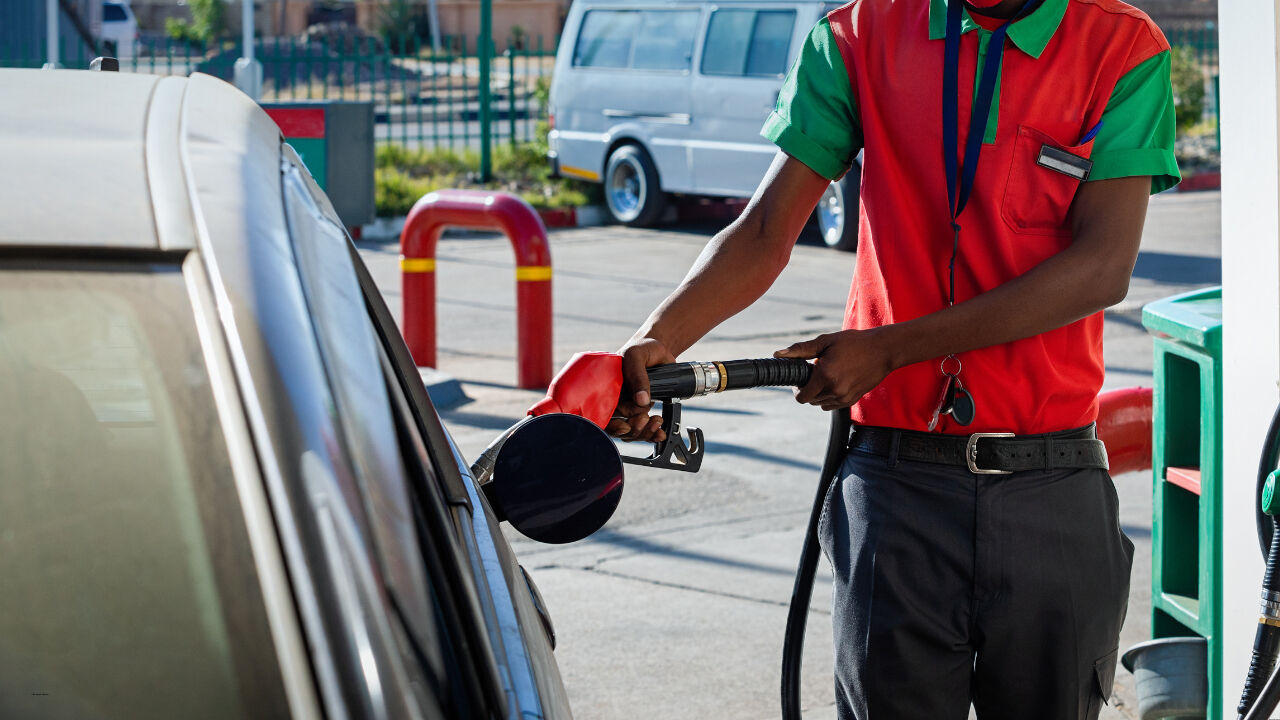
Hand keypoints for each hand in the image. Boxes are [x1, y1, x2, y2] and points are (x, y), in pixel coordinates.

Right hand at [606, 338, 675, 441]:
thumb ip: (638, 376)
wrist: (660, 350)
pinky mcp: (642, 411)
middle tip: (646, 418)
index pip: (603, 415)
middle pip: (618, 428)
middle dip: (634, 429)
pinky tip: (661, 432)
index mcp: (607, 389)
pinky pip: (645, 430)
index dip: (612, 426)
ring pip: (632, 432)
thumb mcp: (637, 356)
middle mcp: (616, 401)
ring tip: (657, 420)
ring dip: (645, 432)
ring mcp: (629, 408)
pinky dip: (653, 434)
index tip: (626, 426)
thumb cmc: (643, 349)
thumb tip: (641, 401)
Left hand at [775, 329, 896, 409]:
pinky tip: (836, 380)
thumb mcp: (825, 341)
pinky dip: (829, 396)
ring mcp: (844, 398)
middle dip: (808, 388)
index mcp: (825, 375)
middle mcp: (834, 390)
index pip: (801, 396)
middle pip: (809, 400)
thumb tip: (778, 354)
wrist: (883, 350)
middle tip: (815, 371)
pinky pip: (832, 405)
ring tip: (828, 374)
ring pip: (820, 403)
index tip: (801, 376)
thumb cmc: (854, 342)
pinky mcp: (852, 400)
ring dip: (819, 392)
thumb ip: (800, 350)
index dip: (797, 388)